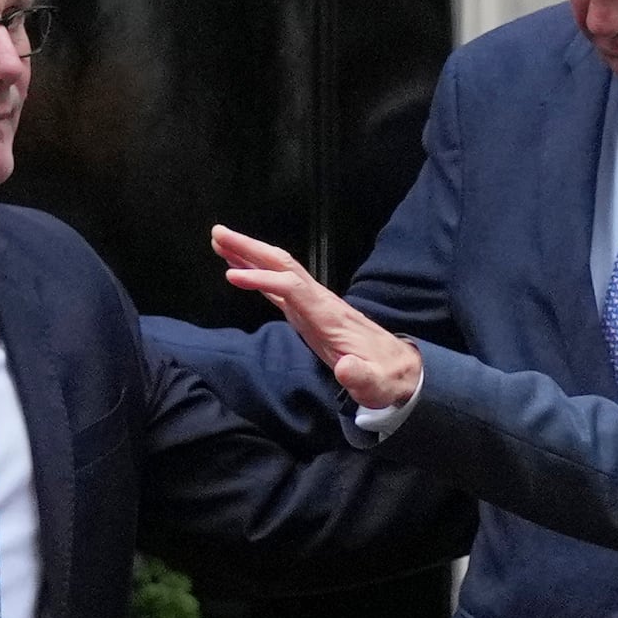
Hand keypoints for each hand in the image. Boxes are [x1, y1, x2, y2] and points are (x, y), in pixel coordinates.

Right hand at [210, 226, 420, 410]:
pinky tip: (238, 267)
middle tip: (218, 233)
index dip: (264, 280)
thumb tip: (346, 368)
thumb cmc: (385, 378)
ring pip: (279, 270)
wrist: (399, 369)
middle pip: (283, 266)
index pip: (293, 289)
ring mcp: (314, 304)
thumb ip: (361, 377)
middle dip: (251, 249)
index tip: (232, 276)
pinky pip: (278, 286)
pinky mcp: (309, 312)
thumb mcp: (377, 384)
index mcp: (330, 316)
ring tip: (219, 240)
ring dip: (249, 253)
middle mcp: (320, 302)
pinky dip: (257, 274)